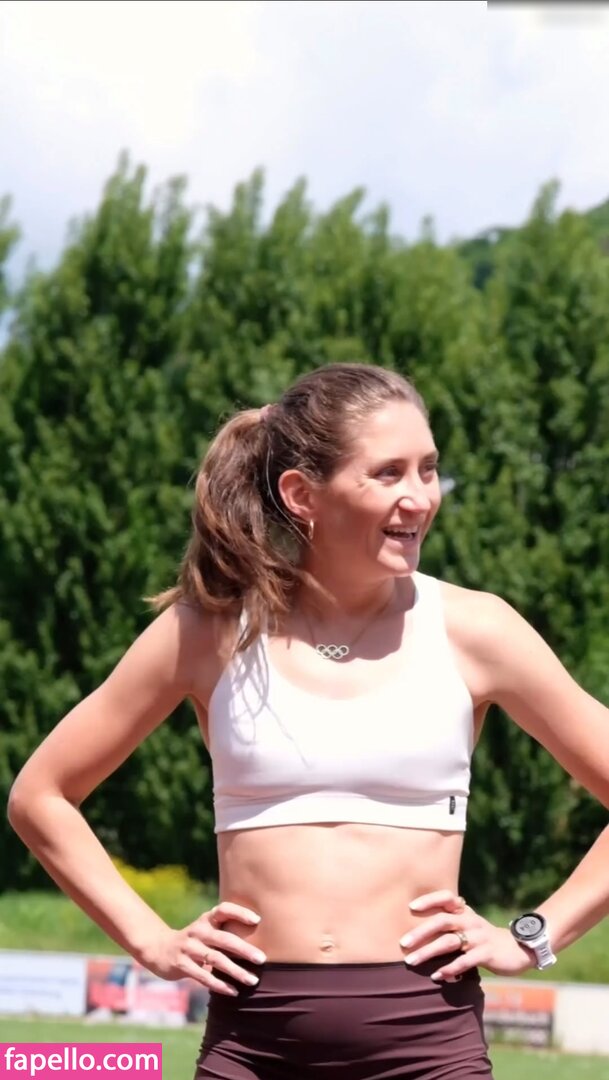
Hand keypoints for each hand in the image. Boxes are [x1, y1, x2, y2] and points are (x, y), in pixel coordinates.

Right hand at [142, 901, 265, 995]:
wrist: (159, 949)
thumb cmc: (194, 940)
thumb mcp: (205, 929)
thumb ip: (225, 932)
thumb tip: (258, 941)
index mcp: (206, 919)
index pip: (223, 909)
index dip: (240, 912)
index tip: (258, 920)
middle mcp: (198, 931)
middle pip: (224, 939)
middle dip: (244, 950)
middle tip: (262, 959)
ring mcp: (189, 948)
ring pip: (216, 960)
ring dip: (236, 971)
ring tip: (252, 980)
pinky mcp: (182, 965)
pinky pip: (203, 976)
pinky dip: (220, 985)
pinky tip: (233, 992)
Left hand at [399, 890, 534, 980]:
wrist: (517, 949)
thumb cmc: (484, 938)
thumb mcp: (468, 925)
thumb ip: (449, 924)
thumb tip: (418, 930)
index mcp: (465, 912)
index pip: (446, 897)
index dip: (429, 899)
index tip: (411, 907)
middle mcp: (470, 921)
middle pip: (442, 921)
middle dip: (420, 932)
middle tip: (403, 944)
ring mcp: (479, 937)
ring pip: (450, 942)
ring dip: (428, 952)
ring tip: (411, 962)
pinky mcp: (487, 953)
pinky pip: (465, 960)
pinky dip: (450, 968)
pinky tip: (437, 976)